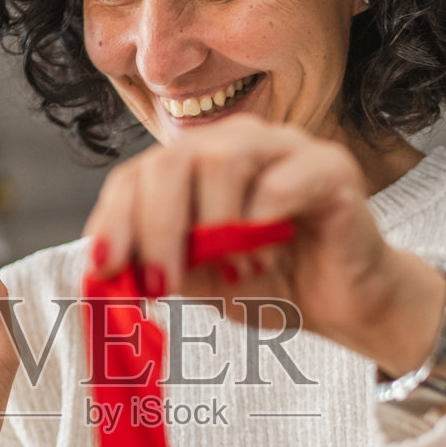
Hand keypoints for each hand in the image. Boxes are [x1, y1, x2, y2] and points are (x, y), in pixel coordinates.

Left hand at [82, 116, 445, 377]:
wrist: (342, 304)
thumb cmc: (270, 283)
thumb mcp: (197, 280)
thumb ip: (155, 267)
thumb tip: (103, 270)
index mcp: (196, 164)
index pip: (137, 174)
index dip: (114, 219)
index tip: (104, 269)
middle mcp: (238, 142)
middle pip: (175, 159)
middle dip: (157, 227)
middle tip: (160, 284)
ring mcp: (286, 148)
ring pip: (224, 159)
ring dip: (212, 225)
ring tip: (227, 272)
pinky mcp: (331, 168)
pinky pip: (280, 183)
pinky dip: (260, 228)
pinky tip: (263, 262)